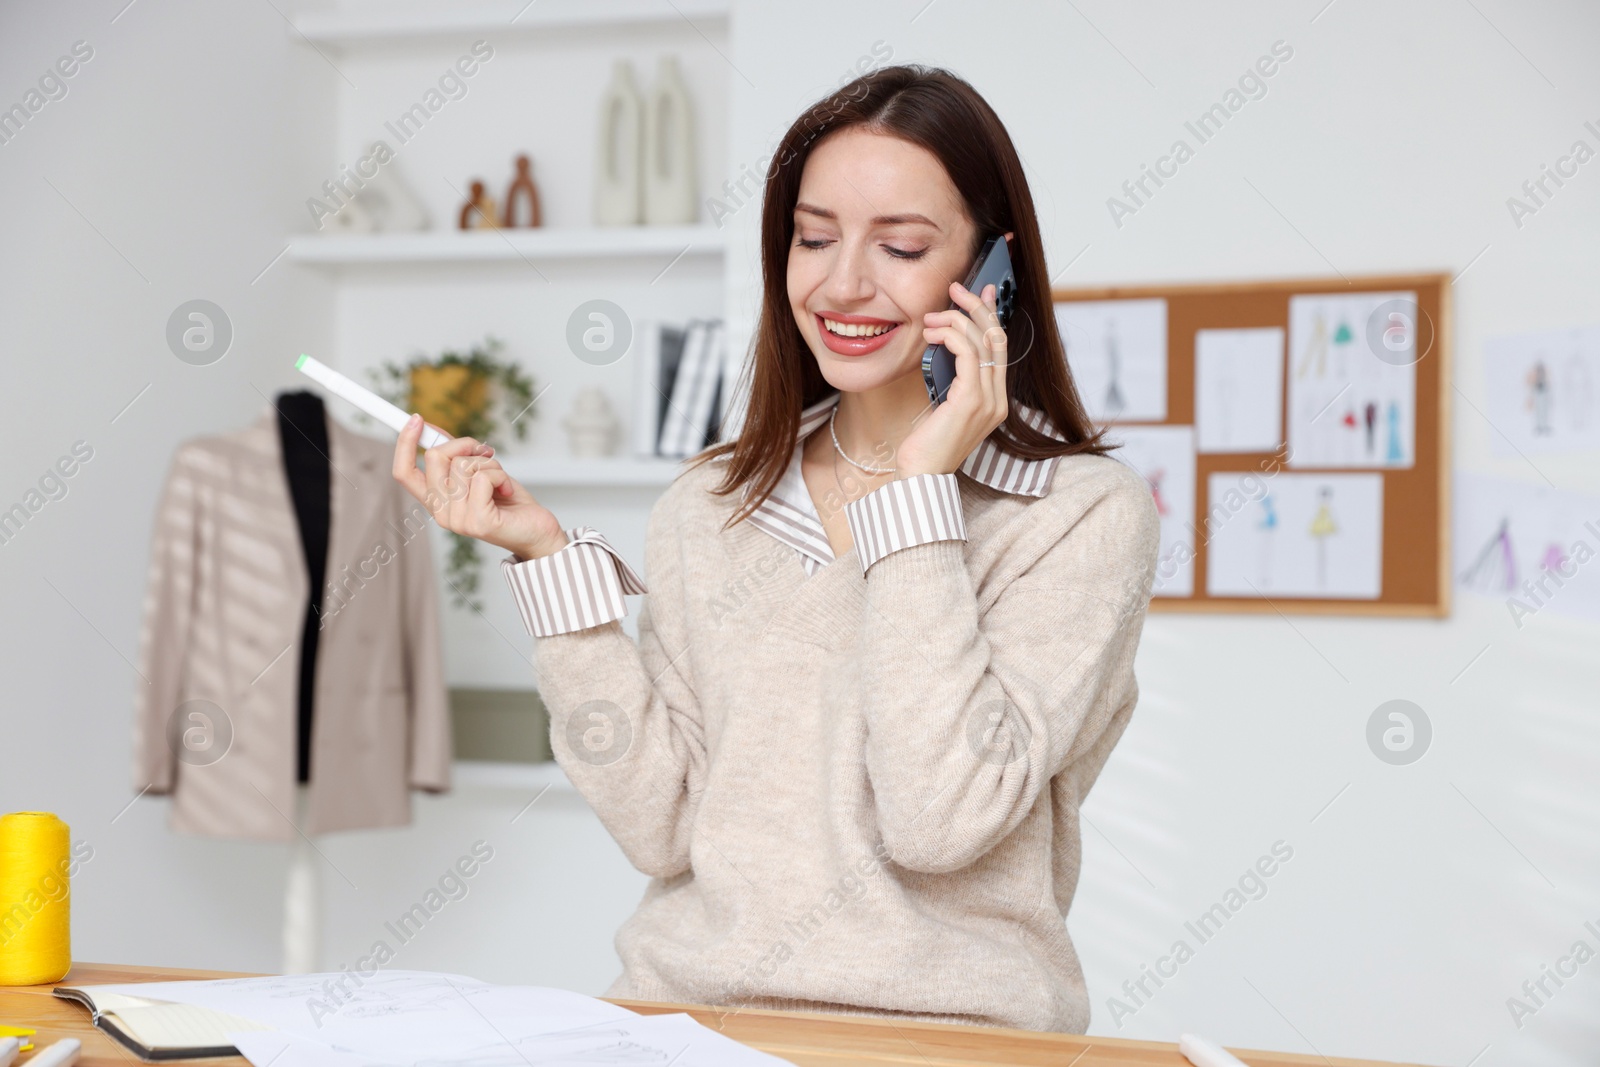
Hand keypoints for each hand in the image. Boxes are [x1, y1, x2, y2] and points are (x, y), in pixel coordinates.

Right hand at [391, 414, 567, 560]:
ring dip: (488, 463)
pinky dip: (500, 475)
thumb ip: (454, 455)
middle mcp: (441, 514)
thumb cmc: (509, 502)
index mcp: (436, 502)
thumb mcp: (478, 472)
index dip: (404, 443)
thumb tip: (431, 428)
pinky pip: (482, 478)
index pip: (403, 473)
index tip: (416, 419)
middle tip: (484, 453)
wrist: (537, 531)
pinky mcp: (477, 522)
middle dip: (464, 445)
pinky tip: (506, 490)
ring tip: (499, 480)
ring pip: (462, 464)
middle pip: (434, 458)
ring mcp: (457, 520)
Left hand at [897, 280, 1010, 477]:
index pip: (999, 348)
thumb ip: (952, 381)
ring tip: (932, 317)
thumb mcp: (942, 407)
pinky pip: (969, 355)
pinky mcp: (970, 401)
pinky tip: (934, 334)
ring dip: (956, 320)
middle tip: (956, 288)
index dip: (991, 316)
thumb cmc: (925, 446)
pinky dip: (951, 336)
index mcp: (994, 401)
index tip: (980, 292)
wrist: (921, 477)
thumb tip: (947, 347)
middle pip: (997, 338)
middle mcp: (997, 400)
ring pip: (984, 342)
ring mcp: (988, 401)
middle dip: (977, 306)